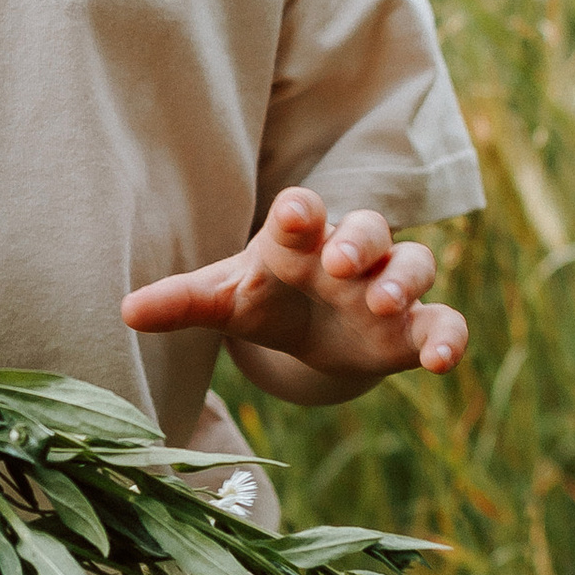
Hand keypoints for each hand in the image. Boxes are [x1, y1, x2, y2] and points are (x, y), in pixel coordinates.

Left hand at [121, 188, 466, 400]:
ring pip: (414, 265)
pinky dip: (449, 338)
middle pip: (368, 228)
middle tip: (338, 263)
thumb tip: (125, 311)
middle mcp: (348, 255)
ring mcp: (386, 288)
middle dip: (358, 241)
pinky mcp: (413, 328)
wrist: (310, 334)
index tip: (296, 211)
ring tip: (384, 304)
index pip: (300, 214)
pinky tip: (442, 363)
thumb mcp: (224, 300)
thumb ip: (180, 302)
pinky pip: (443, 322)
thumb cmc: (265, 299)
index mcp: (297, 240)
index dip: (300, 212)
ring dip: (403, 280)